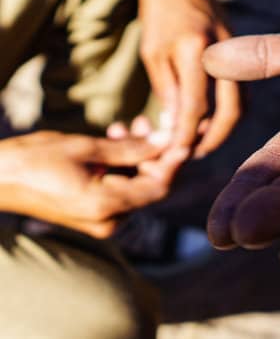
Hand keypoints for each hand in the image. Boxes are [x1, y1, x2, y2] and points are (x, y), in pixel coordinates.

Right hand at [0, 131, 186, 237]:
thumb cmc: (34, 160)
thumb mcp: (86, 147)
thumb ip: (131, 148)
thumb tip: (166, 140)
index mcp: (107, 207)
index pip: (159, 186)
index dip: (174, 159)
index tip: (183, 133)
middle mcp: (108, 219)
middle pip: (151, 185)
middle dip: (156, 152)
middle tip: (155, 122)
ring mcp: (100, 217)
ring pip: (136, 182)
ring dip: (138, 154)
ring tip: (130, 126)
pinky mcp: (92, 210)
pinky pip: (119, 186)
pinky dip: (123, 164)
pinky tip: (116, 137)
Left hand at [138, 0, 240, 156]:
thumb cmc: (158, 10)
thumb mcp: (153, 51)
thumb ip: (168, 90)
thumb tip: (178, 127)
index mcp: (196, 49)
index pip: (196, 106)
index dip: (186, 135)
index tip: (176, 154)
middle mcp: (224, 50)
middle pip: (232, 109)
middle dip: (215, 138)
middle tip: (195, 153)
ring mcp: (238, 48)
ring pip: (243, 101)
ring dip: (225, 127)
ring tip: (202, 140)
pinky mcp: (242, 48)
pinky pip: (242, 88)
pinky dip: (230, 109)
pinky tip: (213, 117)